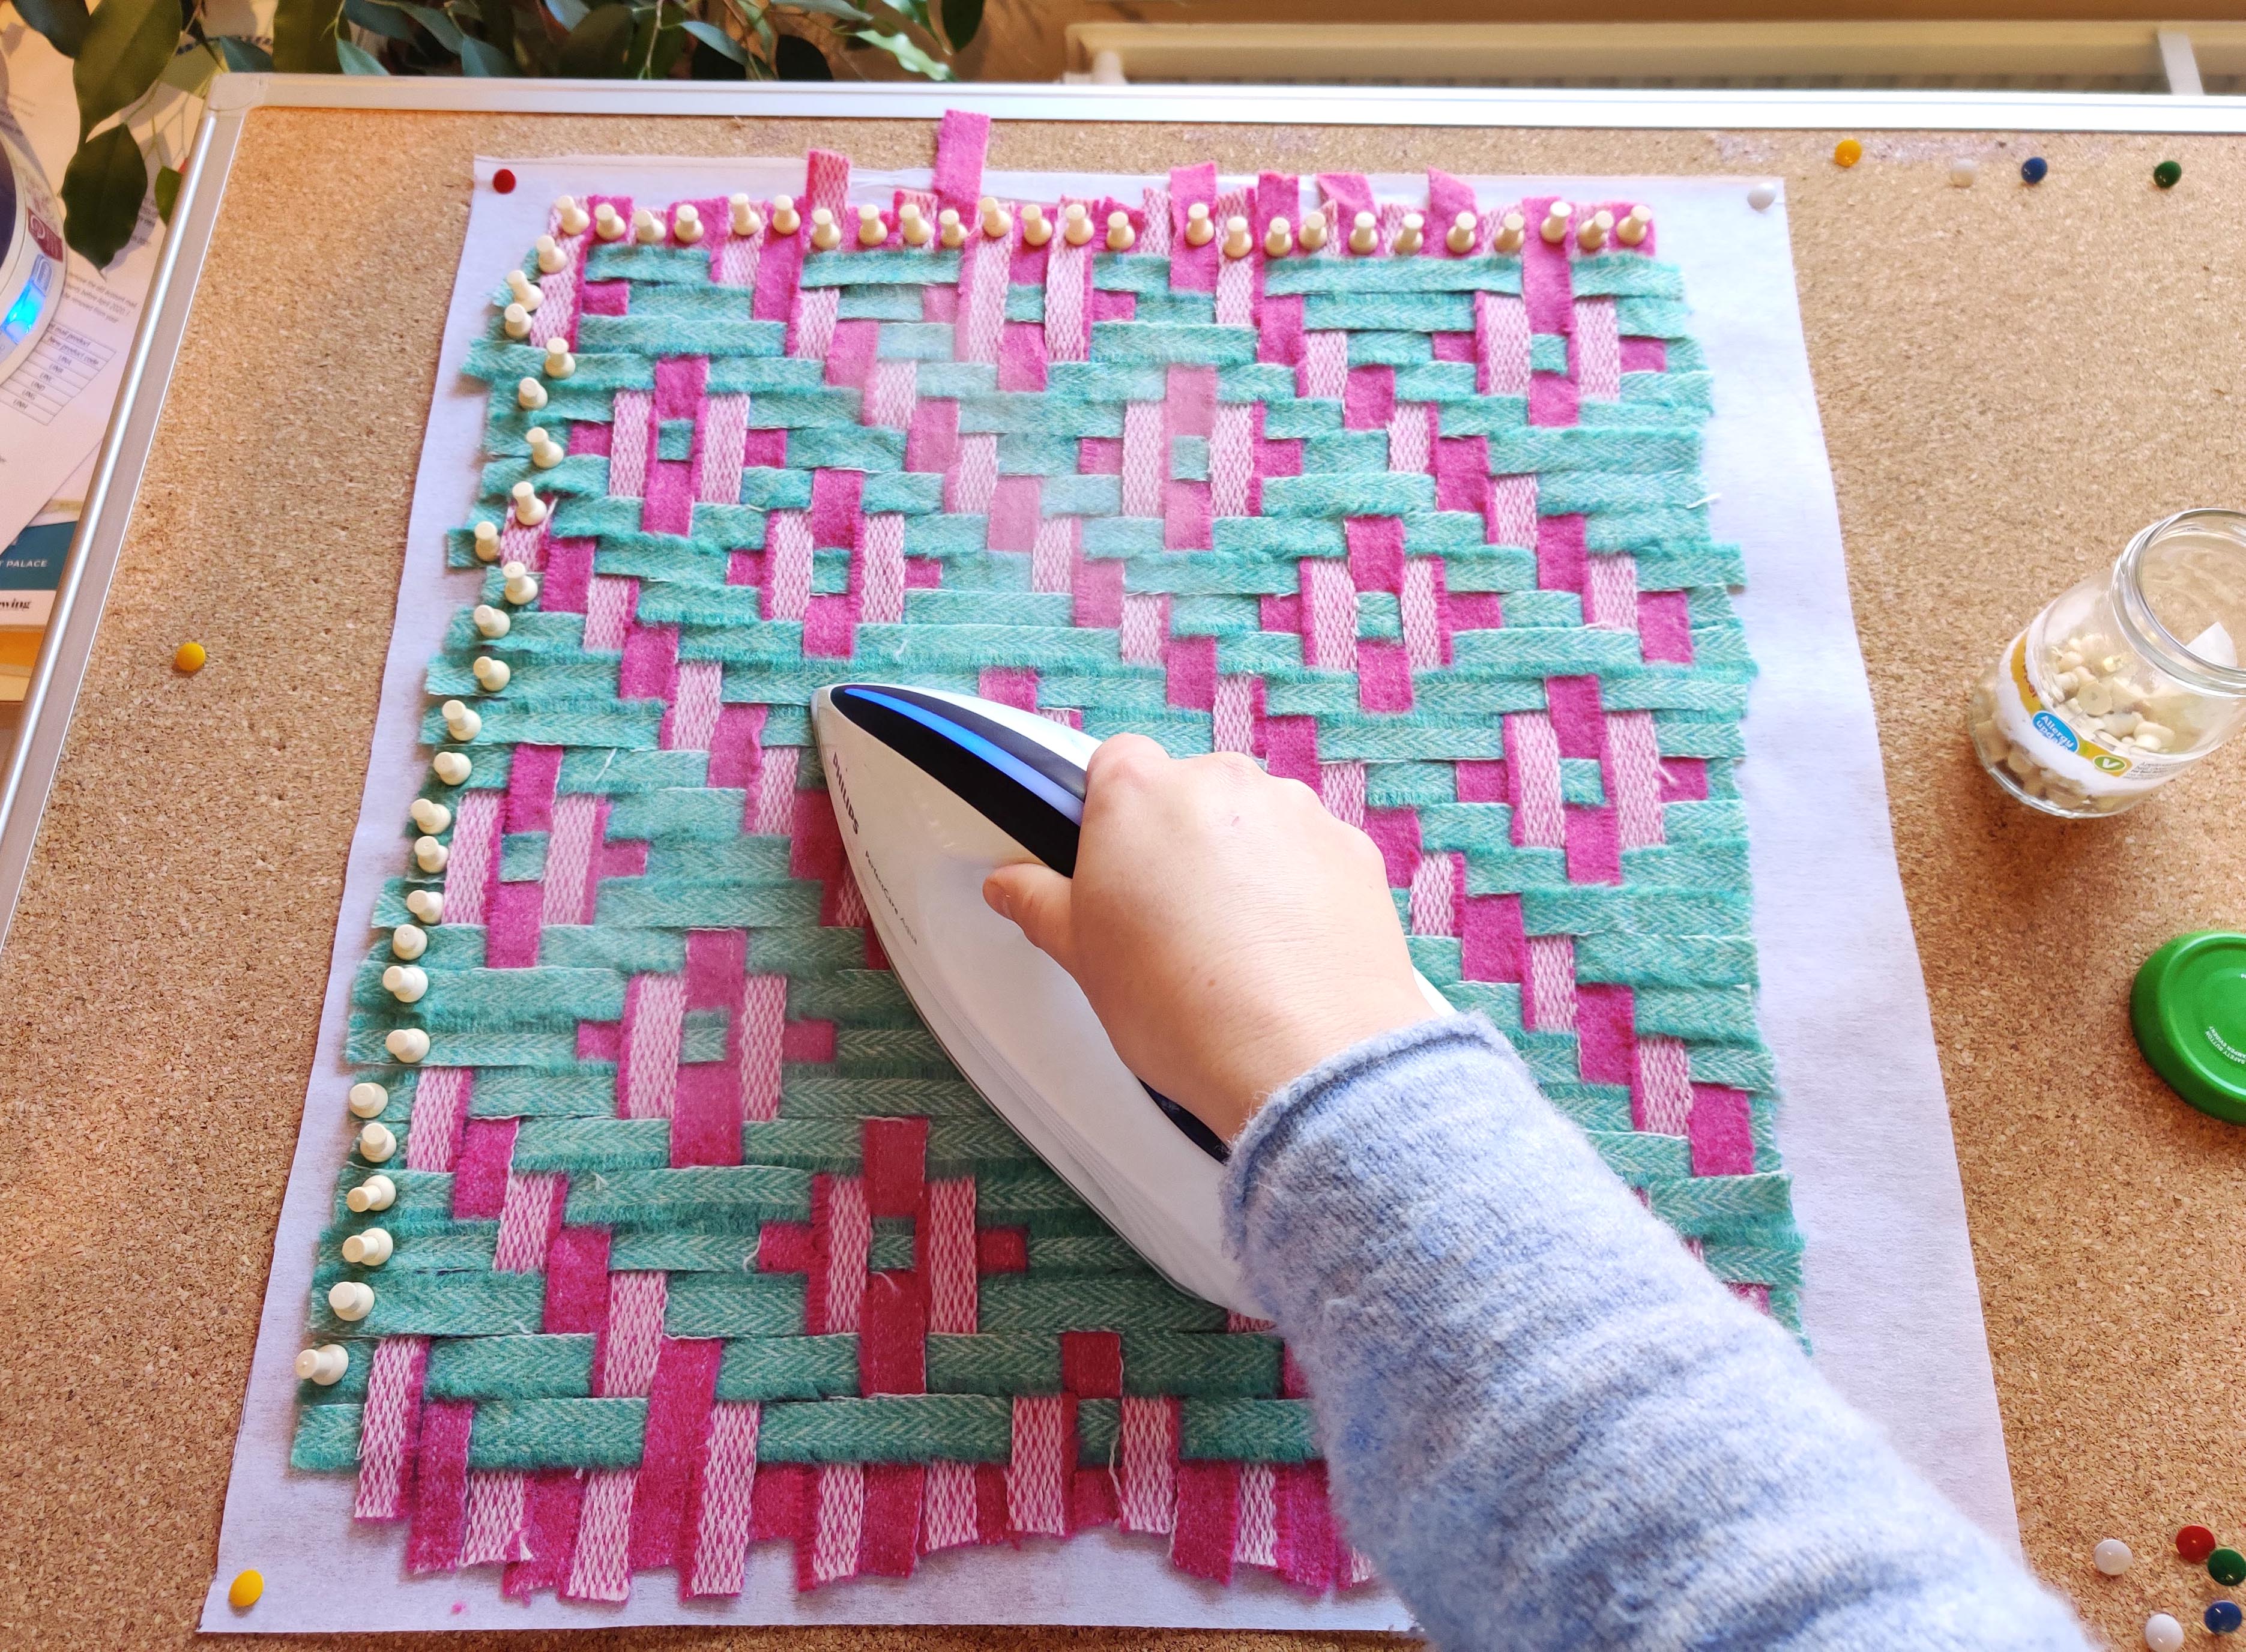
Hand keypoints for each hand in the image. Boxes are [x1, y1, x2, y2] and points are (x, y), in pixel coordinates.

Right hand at [982, 735, 1436, 1142]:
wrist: (1303, 1056)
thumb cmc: (1187, 1008)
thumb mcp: (1084, 959)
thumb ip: (1040, 904)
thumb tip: (1012, 886)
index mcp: (1139, 794)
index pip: (1114, 764)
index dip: (1109, 814)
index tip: (1111, 862)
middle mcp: (1221, 783)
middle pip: (1188, 791)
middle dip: (1178, 842)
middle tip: (1165, 919)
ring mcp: (1294, 812)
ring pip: (1254, 820)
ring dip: (1241, 862)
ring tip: (1231, 944)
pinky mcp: (1351, 848)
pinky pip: (1311, 854)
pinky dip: (1298, 888)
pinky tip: (1283, 949)